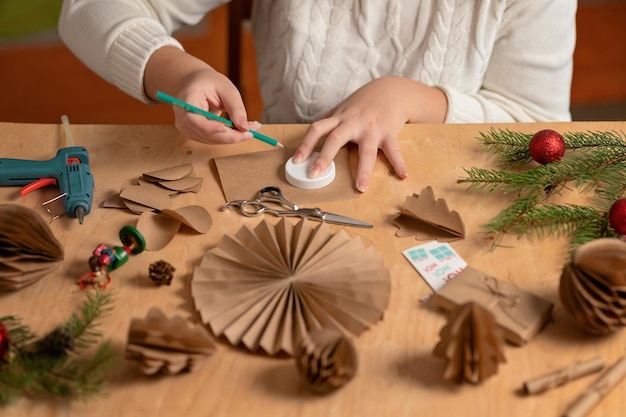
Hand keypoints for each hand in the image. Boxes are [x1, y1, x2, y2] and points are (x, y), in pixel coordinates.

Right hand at [144, 46, 258, 143]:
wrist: (195, 84)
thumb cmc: (209, 83)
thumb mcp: (226, 89)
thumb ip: (235, 108)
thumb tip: (244, 128)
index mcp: (186, 101)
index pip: (194, 119)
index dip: (209, 127)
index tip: (227, 128)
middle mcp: (183, 118)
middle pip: (206, 134)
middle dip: (230, 135)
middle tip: (251, 132)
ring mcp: (188, 129)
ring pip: (212, 140)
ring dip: (233, 137)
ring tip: (251, 128)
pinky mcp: (196, 134)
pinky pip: (214, 139)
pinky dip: (229, 136)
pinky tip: (242, 130)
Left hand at [292, 76, 446, 191]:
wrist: (391, 90)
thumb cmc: (363, 103)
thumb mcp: (342, 109)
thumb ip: (328, 122)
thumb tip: (308, 136)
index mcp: (339, 118)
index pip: (317, 129)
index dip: (305, 144)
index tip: (296, 160)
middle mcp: (353, 123)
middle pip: (336, 139)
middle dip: (325, 157)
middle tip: (314, 174)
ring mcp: (372, 128)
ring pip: (367, 150)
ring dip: (364, 170)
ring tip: (361, 187)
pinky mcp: (389, 132)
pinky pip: (394, 150)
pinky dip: (399, 163)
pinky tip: (403, 175)